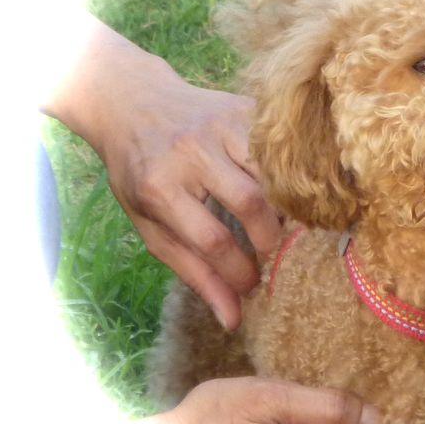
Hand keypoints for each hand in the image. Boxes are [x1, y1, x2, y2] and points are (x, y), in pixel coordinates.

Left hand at [44, 16, 282, 328]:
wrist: (134, 104)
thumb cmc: (141, 174)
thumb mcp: (150, 226)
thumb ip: (192, 272)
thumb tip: (232, 319)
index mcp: (159, 187)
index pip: (212, 240)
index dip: (240, 272)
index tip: (253, 288)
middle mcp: (192, 151)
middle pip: (251, 202)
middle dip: (270, 239)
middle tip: (272, 256)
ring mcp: (222, 124)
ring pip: (273, 173)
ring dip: (286, 207)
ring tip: (284, 227)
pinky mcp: (245, 108)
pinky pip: (281, 149)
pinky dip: (290, 175)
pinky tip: (288, 193)